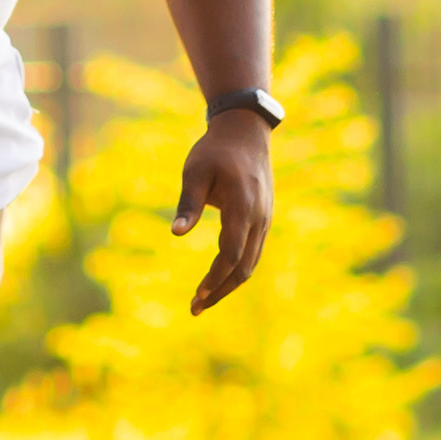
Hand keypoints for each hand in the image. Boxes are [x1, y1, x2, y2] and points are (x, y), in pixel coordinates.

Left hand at [169, 112, 273, 311]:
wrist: (245, 131)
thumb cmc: (215, 150)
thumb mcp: (195, 171)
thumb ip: (187, 203)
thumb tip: (176, 234)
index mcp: (243, 207)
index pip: (231, 254)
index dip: (215, 278)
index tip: (197, 296)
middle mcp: (259, 217)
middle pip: (243, 266)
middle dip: (220, 290)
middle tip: (195, 308)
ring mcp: (264, 219)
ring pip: (250, 263)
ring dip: (228, 284)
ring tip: (203, 300)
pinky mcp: (263, 219)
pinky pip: (252, 252)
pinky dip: (236, 270)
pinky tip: (218, 279)